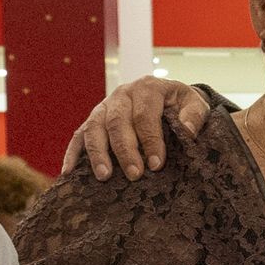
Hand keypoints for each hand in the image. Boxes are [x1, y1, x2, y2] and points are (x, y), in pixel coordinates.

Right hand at [66, 79, 216, 179]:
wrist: (168, 98)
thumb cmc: (181, 105)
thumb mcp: (194, 104)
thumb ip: (194, 115)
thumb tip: (188, 130)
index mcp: (147, 87)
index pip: (145, 114)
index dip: (150, 140)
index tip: (156, 165)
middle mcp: (122, 94)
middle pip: (117, 121)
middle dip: (125, 150)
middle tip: (134, 174)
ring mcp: (104, 106)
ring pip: (95, 127)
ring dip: (98, 153)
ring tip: (104, 176)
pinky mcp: (93, 120)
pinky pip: (79, 135)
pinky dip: (73, 153)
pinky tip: (69, 172)